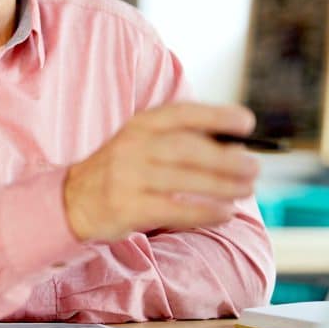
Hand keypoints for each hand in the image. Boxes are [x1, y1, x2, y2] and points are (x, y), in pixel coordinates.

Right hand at [63, 102, 259, 241]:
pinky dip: (204, 212)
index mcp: (140, 125)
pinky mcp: (128, 207)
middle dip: (226, 158)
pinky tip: (225, 213)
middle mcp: (132, 147)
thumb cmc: (123, 170)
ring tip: (246, 189)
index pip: (182, 114)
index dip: (216, 116)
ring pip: (184, 179)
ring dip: (222, 185)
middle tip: (254, 167)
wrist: (74, 199)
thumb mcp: (143, 144)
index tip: (247, 123)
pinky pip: (174, 209)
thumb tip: (237, 150)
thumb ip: (182, 141)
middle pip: (186, 149)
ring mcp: (128, 177)